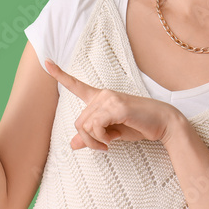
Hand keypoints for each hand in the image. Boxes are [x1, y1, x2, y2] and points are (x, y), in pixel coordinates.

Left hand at [43, 59, 182, 150]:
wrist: (163, 124)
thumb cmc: (139, 127)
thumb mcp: (112, 134)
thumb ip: (92, 136)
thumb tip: (72, 144)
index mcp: (101, 98)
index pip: (76, 85)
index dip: (59, 75)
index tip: (46, 62)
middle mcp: (103, 95)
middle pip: (78, 121)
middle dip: (87, 139)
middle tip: (102, 146)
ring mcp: (110, 99)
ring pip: (84, 125)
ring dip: (94, 141)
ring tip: (108, 144)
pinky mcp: (117, 107)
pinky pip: (95, 126)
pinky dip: (100, 138)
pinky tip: (111, 141)